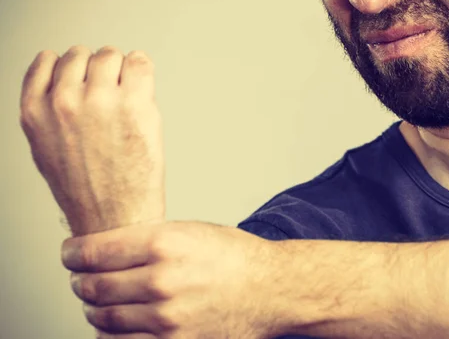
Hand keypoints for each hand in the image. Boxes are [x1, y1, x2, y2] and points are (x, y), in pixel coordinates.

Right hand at [19, 46, 165, 235]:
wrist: (115, 218)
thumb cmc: (85, 189)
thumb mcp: (46, 147)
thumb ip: (49, 108)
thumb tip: (67, 77)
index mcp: (35, 111)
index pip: (48, 60)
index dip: (71, 71)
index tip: (83, 81)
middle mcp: (64, 101)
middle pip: (83, 55)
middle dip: (98, 72)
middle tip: (110, 97)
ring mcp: (100, 100)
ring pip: (111, 55)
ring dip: (122, 71)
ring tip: (126, 99)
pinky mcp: (134, 104)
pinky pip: (140, 61)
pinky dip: (142, 69)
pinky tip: (143, 88)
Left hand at [62, 221, 284, 338]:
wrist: (269, 290)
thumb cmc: (233, 257)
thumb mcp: (189, 231)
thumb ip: (146, 239)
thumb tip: (104, 250)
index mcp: (164, 244)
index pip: (93, 252)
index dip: (73, 254)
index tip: (70, 254)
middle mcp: (161, 281)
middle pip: (92, 287)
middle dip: (80, 282)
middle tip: (82, 278)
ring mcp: (165, 318)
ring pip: (103, 319)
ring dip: (93, 309)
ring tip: (99, 301)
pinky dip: (112, 334)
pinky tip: (118, 322)